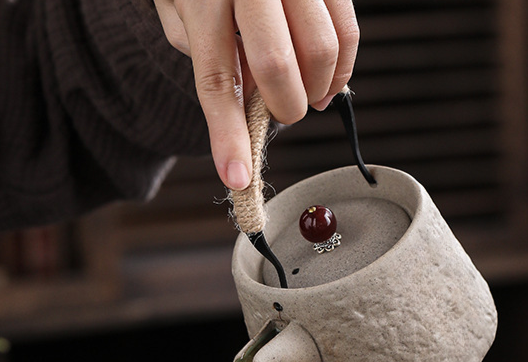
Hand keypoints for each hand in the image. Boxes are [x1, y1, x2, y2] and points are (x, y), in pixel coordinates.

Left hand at [153, 0, 359, 189]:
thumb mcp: (177, 2)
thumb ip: (204, 50)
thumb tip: (247, 95)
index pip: (216, 77)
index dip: (227, 134)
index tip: (236, 178)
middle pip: (276, 67)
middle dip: (282, 108)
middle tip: (280, 114)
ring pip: (323, 51)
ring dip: (316, 92)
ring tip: (305, 97)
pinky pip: (350, 31)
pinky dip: (342, 69)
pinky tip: (326, 80)